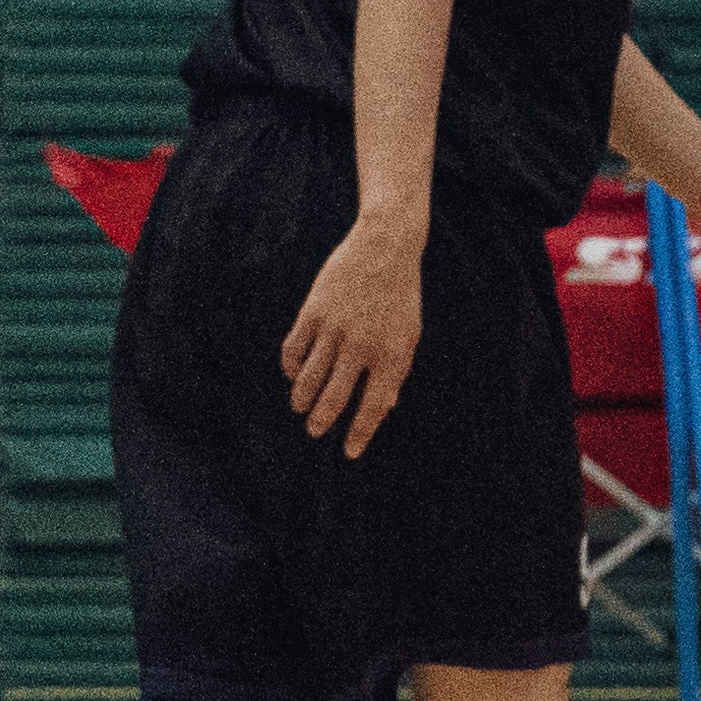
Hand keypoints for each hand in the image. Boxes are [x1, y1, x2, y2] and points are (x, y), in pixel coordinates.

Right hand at [280, 217, 425, 458]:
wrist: (385, 247)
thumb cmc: (400, 296)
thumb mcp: (409, 334)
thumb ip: (396, 371)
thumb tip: (385, 408)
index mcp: (392, 355)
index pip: (374, 407)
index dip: (360, 434)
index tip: (349, 453)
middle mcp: (362, 346)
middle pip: (335, 397)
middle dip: (322, 420)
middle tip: (314, 431)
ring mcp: (335, 329)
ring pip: (310, 377)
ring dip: (302, 398)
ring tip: (300, 408)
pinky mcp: (314, 312)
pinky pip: (295, 349)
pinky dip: (291, 366)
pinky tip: (293, 374)